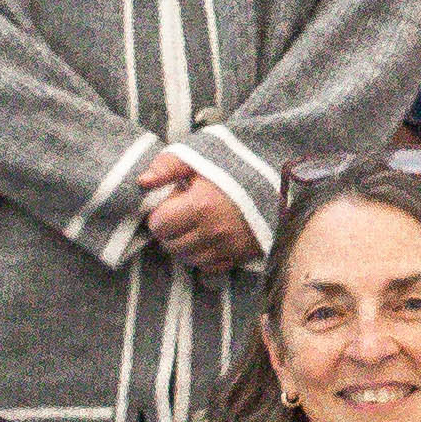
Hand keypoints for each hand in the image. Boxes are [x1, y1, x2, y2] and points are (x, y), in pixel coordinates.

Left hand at [137, 158, 261, 274]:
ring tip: (194, 225)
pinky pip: (211, 267)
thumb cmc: (235, 162)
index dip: (159, 214)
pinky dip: (204, 256)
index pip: (159, 225)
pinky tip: (209, 237)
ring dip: (185, 245)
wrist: (278, 173)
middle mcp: (214, 231)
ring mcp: (229, 246)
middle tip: (180, 214)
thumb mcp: (199, 154)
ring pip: (189, 259)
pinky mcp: (242, 254)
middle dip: (170, 231)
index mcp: (200, 205)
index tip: (170, 204)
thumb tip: (141, 182)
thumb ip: (168, 165)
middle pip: (171, 246)